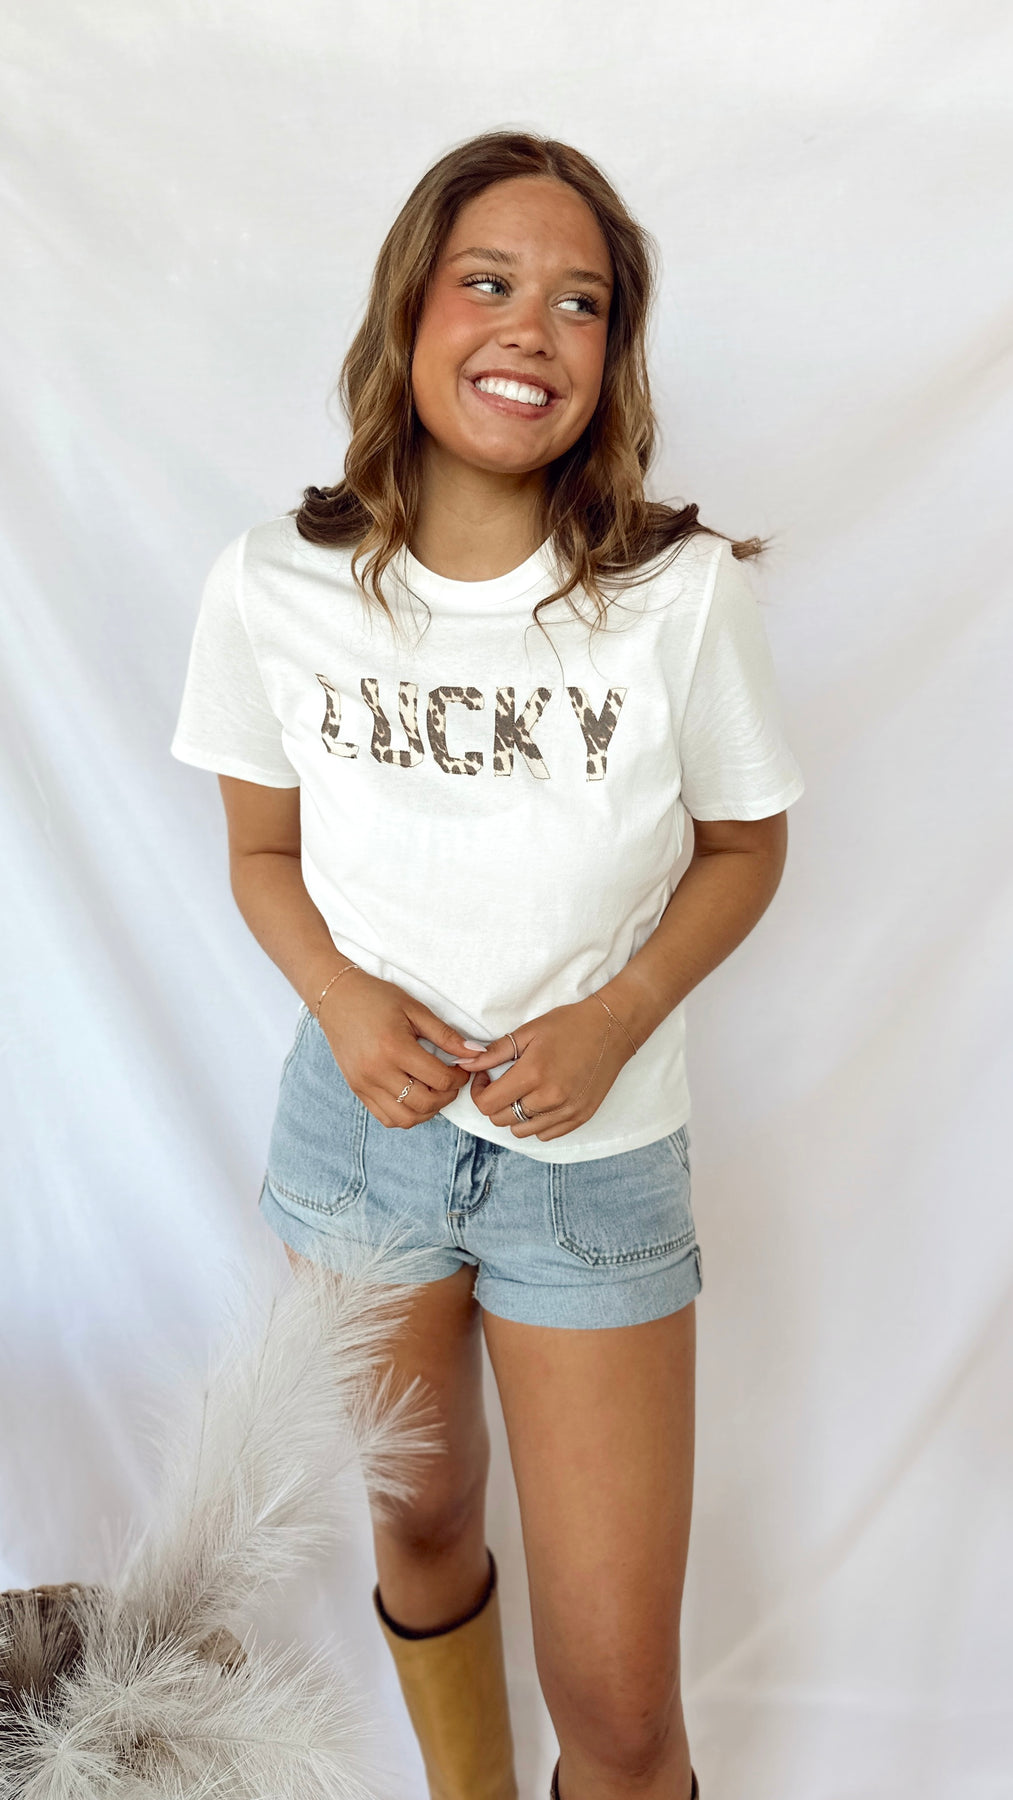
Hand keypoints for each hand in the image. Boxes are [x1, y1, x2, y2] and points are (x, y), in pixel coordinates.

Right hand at [319, 970, 476, 1127]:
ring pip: (406, 1119)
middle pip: (425, 1104)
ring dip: (427, 1111)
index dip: (459, 1078)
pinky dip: (406, 1115)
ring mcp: (365, 1084)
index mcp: (394, 1047)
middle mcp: (377, 1071)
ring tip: (434, 1091)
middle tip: (451, 1081)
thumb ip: (446, 1035)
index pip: (439, 1079)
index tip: (462, 1068)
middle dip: (447, 1096)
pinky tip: (414, 1096)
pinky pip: (387, 1119)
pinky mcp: (358, 1090)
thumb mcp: (415, 1009)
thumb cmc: (377, 998)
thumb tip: (476, 1054)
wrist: (336, 998)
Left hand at [455, 998, 635, 1140]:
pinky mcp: (580, 1118)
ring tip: (523, 1093)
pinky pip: (544, 1134)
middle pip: (501, 1120)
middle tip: (503, 1083)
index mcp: (533, 1074)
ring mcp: (567, 1111)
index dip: (479, 1092)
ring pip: (521, 1131)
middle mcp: (549, 1098)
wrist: (612, 1029)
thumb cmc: (569, 1025)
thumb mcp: (528, 1031)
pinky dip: (536, 1123)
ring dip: (514, 1115)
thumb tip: (465, 1063)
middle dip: (494, 1103)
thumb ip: (494, 1052)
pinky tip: (541, 1101)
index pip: (487, 1105)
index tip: (485, 1078)